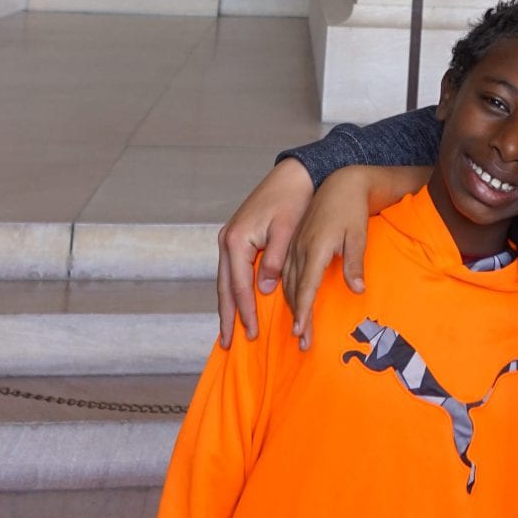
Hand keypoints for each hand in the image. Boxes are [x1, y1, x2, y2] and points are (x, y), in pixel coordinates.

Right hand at [215, 157, 313, 348]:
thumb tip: (264, 290)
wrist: (294, 173)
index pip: (239, 286)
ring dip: (227, 305)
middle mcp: (227, 239)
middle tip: (226, 343)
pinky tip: (236, 303)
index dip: (245, 312)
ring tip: (227, 331)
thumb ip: (275, 261)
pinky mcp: (237, 236)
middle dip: (227, 316)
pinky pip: (231, 270)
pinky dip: (232, 289)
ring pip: (224, 280)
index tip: (251, 334)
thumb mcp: (287, 231)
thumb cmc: (293, 199)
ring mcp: (229, 237)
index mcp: (237, 239)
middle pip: (224, 286)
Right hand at [279, 165, 380, 350]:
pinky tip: (288, 301)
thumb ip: (354, 263)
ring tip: (297, 328)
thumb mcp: (357, 234)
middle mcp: (299, 248)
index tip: (300, 333)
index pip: (305, 286)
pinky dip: (283, 290)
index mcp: (314, 247)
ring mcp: (294, 245)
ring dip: (290, 306)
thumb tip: (358, 290)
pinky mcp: (293, 243)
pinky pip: (283, 271)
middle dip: (296, 316)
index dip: (303, 311)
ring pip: (284, 282)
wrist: (341, 181)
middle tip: (301, 342)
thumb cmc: (351, 208)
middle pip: (291, 289)